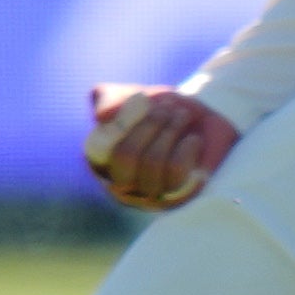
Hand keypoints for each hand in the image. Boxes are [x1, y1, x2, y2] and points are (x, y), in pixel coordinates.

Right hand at [82, 83, 240, 212]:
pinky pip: (176, 173)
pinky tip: (193, 139)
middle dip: (150, 124)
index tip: (142, 98)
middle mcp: (119, 184)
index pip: (99, 148)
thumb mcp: (127, 95)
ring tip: (181, 116)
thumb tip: (100, 116)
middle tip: (167, 106)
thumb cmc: (154, 107)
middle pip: (125, 156)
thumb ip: (107, 99)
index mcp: (100, 161)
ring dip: (170, 131)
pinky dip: (186, 148)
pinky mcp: (178, 198)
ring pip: (152, 163)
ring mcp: (148, 196)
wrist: (195, 119)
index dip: (122, 121)